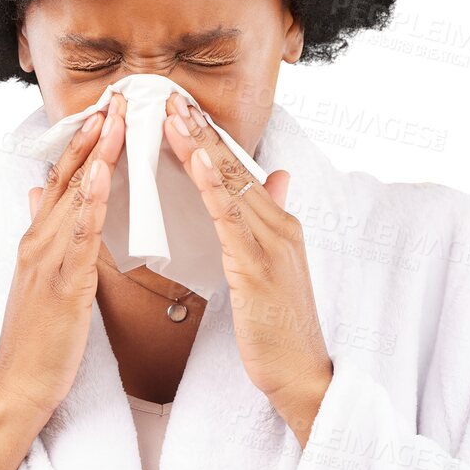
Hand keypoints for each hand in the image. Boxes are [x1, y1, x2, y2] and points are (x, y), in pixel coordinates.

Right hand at [0, 90, 127, 424]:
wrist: (20, 386)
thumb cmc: (40, 341)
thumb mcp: (41, 280)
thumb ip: (44, 237)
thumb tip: (39, 197)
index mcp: (39, 240)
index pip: (63, 180)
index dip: (85, 143)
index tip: (107, 110)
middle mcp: (38, 241)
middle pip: (66, 177)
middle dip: (92, 135)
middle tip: (116, 96)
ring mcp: (45, 260)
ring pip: (71, 197)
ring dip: (94, 156)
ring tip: (115, 120)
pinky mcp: (59, 284)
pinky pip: (77, 236)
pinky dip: (89, 202)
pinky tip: (103, 177)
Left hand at [162, 93, 331, 445]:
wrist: (301, 375)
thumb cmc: (279, 330)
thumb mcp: (275, 269)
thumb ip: (271, 220)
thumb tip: (275, 178)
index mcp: (278, 226)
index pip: (238, 172)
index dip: (209, 138)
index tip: (180, 109)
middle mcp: (278, 226)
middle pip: (233, 167)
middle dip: (199, 129)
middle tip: (168, 94)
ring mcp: (270, 244)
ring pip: (230, 183)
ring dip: (198, 145)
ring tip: (171, 113)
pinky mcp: (257, 267)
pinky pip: (230, 218)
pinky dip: (211, 185)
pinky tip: (193, 160)